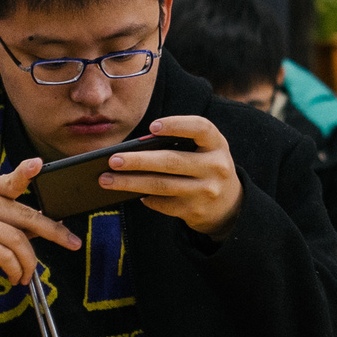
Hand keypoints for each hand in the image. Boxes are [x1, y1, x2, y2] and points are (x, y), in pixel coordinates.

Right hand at [0, 158, 79, 309]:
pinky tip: (14, 276)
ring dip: (29, 262)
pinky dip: (15, 269)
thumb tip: (50, 225)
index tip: (39, 164)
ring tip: (26, 274)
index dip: (26, 172)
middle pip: (26, 215)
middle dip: (54, 232)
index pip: (11, 180)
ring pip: (18, 240)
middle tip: (71, 243)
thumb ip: (14, 220)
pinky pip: (4, 256)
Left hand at [102, 114, 242, 238]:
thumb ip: (181, 143)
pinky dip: (145, 197)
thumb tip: (137, 148)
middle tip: (112, 160)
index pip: (200, 128)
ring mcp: (205, 191)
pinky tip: (132, 193)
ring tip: (106, 179)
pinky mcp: (194, 211)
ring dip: (130, 183)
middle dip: (138, 160)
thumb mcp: (205, 150)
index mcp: (217, 144)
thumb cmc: (206, 166)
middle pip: (171, 161)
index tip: (151, 127)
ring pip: (161, 186)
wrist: (229, 205)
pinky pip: (162, 204)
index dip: (176, 125)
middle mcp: (215, 167)